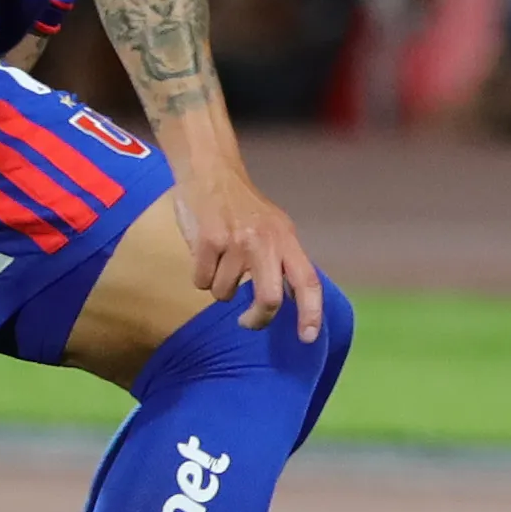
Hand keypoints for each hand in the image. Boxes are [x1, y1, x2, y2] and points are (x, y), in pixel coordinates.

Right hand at [175, 162, 323, 338]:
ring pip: (225, 293)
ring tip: (219, 259)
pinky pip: (201, 282)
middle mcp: (266, 242)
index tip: (308, 337)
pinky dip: (199, 275)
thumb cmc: (242, 207)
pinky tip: (203, 253)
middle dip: (257, 319)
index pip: (308, 281)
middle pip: (268, 300)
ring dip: (219, 286)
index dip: (311, 313)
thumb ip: (283, 260)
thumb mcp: (274, 228)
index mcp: (287, 239)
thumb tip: (293, 300)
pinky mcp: (208, 242)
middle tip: (247, 322)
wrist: (210, 173)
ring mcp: (236, 242)